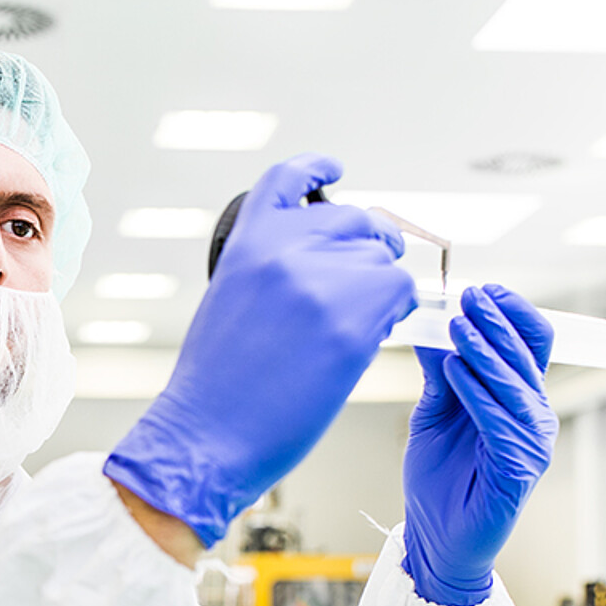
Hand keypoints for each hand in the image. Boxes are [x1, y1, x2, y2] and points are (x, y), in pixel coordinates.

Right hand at [104, 154, 414, 546]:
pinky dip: (394, 314)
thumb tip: (322, 267)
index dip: (317, 169)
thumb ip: (270, 270)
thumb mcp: (229, 302)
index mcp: (248, 242)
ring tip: (348, 332)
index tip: (336, 169)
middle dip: (369, 248)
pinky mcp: (353, 319)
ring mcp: (321, 280)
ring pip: (382, 262)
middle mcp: (286, 248)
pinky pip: (400, 295)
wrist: (205, 436)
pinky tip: (373, 336)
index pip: (289, 181)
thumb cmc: (215, 387)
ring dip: (378, 292)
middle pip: (354, 221)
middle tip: (369, 283)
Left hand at [402, 285, 557, 605]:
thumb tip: (427, 328)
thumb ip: (438, 376)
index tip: (482, 290)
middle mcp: (533, 416)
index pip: (530, 344)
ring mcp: (532, 441)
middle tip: (468, 297)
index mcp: (517, 399)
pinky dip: (476, 391)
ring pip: (514, 383)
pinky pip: (499, 419)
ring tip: (455, 326)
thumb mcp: (432, 416)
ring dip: (484, 351)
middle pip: (526, 356)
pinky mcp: (521, 466)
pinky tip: (452, 369)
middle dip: (496, 322)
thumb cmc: (438, 482)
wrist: (435, 538)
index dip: (512, 313)